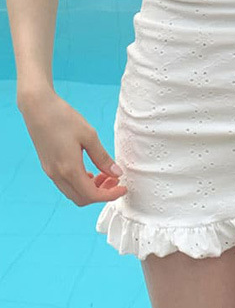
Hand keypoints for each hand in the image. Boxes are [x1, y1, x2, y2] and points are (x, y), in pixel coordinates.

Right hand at [18, 90, 127, 206]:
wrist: (38, 108)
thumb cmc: (64, 118)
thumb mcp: (89, 136)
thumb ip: (102, 158)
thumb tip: (116, 173)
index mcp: (69, 169)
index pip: (92, 195)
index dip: (110, 195)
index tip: (123, 187)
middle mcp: (57, 175)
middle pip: (82, 199)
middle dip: (101, 194)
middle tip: (115, 180)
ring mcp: (50, 172)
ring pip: (73, 193)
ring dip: (90, 189)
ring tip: (105, 174)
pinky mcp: (48, 167)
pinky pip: (65, 184)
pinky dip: (80, 183)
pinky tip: (89, 171)